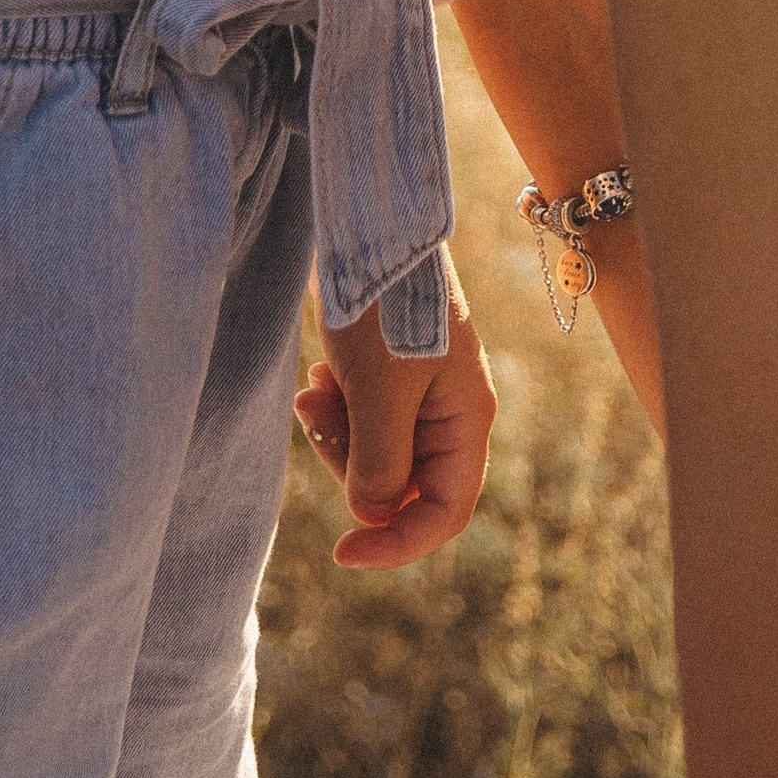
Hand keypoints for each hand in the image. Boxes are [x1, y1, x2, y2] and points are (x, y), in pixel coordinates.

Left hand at [295, 279, 496, 568]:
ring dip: (336, 434)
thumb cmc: (384, 303)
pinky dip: (335, 410)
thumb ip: (379, 463)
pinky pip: (360, 420)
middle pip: (402, 487)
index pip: (444, 512)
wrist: (366, 224)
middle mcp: (448, 413)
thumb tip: (370, 518)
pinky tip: (317, 378)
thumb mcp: (380, 391)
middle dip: (351, 466)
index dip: (397, 543)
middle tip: (316, 421)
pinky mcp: (387, 376)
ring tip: (311, 393)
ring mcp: (418, 394)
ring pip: (374, 455)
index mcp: (466, 419)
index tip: (342, 553)